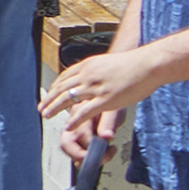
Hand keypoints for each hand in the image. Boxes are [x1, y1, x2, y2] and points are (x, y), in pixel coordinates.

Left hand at [43, 45, 160, 152]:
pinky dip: (74, 120)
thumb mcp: (107, 63)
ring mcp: (96, 87)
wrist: (147, 63)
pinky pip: (85, 112)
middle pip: (62, 88)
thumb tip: (90, 75)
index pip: (65, 77)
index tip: (48, 94)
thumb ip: (96, 71)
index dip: (55, 87)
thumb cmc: (133, 64)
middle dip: (50, 99)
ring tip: (47, 115)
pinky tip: (68, 126)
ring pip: (69, 99)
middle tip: (41, 107)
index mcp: (88, 66)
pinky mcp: (106, 100)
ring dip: (55, 108)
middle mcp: (88, 75)